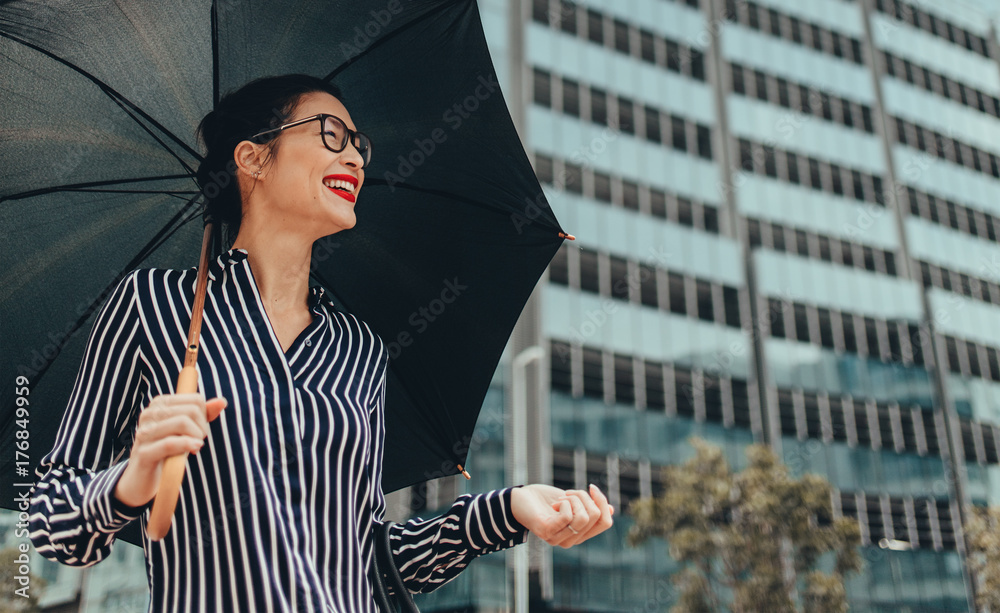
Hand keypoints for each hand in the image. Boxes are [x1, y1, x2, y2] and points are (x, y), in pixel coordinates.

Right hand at [113, 393, 226, 507]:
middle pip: (192, 411)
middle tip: (198, 441)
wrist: (142, 479)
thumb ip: (204, 415)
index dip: (205, 417)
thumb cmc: (168, 451)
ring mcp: (144, 433)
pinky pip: (170, 443)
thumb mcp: (187, 430)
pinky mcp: (143, 453)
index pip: (196, 400)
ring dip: (196, 438)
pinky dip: (187, 445)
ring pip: (182, 423)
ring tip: (194, 447)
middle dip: (202, 428)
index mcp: (159, 404)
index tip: (198, 430)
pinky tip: (194, 450)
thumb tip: (222, 401)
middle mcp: (149, 414)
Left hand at [511, 483, 613, 547]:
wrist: (518, 500)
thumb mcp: (571, 501)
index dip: (603, 502)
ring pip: (584, 517)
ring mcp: (559, 539)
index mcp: (580, 534)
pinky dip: (564, 503)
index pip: (606, 523)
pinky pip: (568, 516)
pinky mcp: (547, 532)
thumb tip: (612, 509)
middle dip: (585, 497)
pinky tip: (554, 504)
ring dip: (574, 499)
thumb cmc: (543, 500)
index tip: (591, 487)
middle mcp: (571, 540)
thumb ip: (588, 507)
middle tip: (568, 493)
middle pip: (596, 517)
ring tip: (561, 498)